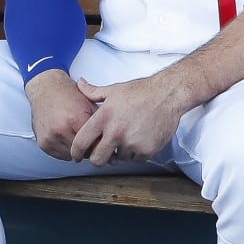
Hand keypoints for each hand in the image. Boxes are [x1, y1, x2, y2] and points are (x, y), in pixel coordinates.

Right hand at [25, 70, 96, 160]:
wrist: (47, 89)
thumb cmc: (68, 95)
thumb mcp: (90, 104)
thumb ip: (99, 123)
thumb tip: (111, 138)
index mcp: (75, 119)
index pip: (95, 144)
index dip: (102, 144)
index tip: (104, 143)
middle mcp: (61, 130)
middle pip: (84, 152)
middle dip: (90, 148)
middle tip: (91, 141)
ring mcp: (51, 138)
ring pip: (72, 156)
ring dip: (77, 151)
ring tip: (77, 137)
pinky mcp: (44, 143)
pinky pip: (60, 156)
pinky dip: (66, 150)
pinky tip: (68, 138)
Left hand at [68, 67, 199, 166]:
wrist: (168, 94)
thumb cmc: (141, 91)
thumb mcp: (114, 90)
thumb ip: (93, 92)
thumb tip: (79, 83)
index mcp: (104, 118)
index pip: (81, 142)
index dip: (75, 152)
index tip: (76, 156)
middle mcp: (116, 132)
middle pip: (97, 159)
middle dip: (96, 159)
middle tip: (101, 154)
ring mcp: (131, 143)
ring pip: (118, 159)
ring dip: (119, 153)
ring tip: (126, 138)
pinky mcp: (146, 150)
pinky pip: (135, 159)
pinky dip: (135, 152)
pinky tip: (139, 138)